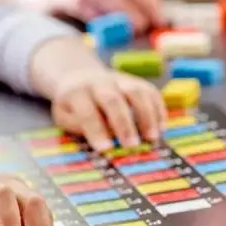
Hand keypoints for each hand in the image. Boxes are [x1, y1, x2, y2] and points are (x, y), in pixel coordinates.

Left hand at [51, 68, 165, 151]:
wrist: (80, 76)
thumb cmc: (73, 104)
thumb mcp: (64, 115)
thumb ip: (79, 126)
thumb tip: (103, 139)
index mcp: (77, 92)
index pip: (86, 111)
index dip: (96, 130)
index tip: (105, 149)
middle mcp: (100, 83)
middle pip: (113, 99)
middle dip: (123, 123)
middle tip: (131, 145)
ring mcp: (120, 80)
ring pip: (136, 91)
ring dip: (147, 116)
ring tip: (152, 138)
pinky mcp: (136, 81)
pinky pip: (151, 92)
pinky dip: (158, 109)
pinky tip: (161, 128)